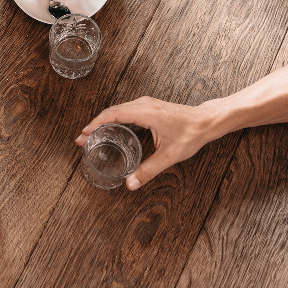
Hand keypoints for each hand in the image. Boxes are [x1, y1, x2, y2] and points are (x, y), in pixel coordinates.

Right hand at [75, 96, 224, 189]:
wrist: (206, 121)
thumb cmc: (192, 133)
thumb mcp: (170, 155)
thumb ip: (149, 170)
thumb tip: (131, 183)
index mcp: (146, 112)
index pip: (114, 114)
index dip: (95, 124)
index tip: (83, 134)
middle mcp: (144, 104)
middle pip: (112, 111)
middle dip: (94, 125)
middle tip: (81, 139)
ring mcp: (147, 104)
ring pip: (118, 110)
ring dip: (103, 121)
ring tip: (91, 135)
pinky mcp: (149, 107)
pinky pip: (126, 110)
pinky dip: (113, 119)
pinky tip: (110, 129)